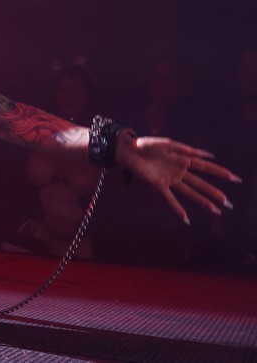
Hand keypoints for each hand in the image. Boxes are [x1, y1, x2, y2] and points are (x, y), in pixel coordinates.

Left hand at [116, 129, 241, 224]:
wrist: (128, 150)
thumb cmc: (147, 144)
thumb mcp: (166, 143)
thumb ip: (185, 149)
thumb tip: (206, 155)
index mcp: (183, 159)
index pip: (206, 167)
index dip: (220, 172)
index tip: (234, 178)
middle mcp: (180, 171)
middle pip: (201, 183)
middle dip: (215, 192)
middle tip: (229, 203)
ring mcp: (170, 179)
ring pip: (190, 192)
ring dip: (203, 201)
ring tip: (216, 210)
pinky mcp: (158, 184)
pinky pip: (170, 198)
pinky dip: (178, 209)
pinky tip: (186, 219)